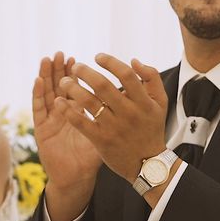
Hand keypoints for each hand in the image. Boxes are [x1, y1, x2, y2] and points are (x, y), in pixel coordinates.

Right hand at [33, 52, 101, 192]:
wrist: (77, 178)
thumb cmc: (91, 156)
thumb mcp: (105, 132)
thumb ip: (112, 115)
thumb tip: (126, 96)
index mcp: (77, 112)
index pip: (74, 87)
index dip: (74, 73)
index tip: (76, 58)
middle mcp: (62, 113)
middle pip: (58, 86)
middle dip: (59, 69)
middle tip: (60, 54)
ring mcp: (50, 119)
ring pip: (46, 93)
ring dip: (46, 76)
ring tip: (47, 60)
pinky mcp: (41, 129)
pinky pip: (38, 109)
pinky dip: (37, 94)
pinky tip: (38, 81)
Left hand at [55, 53, 167, 182]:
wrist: (147, 163)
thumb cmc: (151, 128)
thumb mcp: (160, 102)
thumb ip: (151, 78)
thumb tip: (133, 60)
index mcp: (143, 101)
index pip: (126, 75)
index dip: (110, 62)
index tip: (98, 57)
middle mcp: (128, 113)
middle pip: (103, 85)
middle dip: (85, 72)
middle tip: (75, 67)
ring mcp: (114, 127)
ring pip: (89, 102)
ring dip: (73, 88)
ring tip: (64, 81)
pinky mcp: (101, 140)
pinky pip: (81, 123)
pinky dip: (68, 111)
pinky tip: (59, 102)